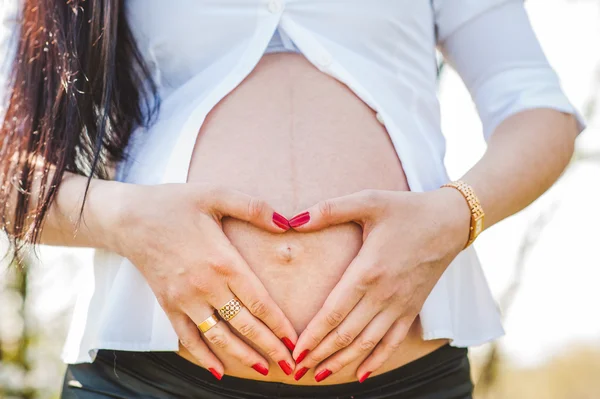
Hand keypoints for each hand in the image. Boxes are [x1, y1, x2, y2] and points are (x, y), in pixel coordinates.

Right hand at [111, 183, 297, 378]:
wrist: (129, 218)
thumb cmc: (175, 203)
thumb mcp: (216, 194)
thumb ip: (253, 207)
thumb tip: (286, 222)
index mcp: (223, 261)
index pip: (259, 302)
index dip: (279, 324)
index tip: (295, 340)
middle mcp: (206, 286)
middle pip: (244, 325)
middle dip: (270, 347)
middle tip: (290, 364)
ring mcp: (185, 300)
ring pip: (219, 337)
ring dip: (243, 356)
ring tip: (263, 369)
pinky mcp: (168, 305)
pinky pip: (188, 338)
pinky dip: (204, 357)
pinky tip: (219, 371)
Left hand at [288, 188, 469, 381]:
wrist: (450, 222)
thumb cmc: (405, 210)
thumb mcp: (368, 200)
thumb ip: (330, 209)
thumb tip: (293, 220)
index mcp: (368, 270)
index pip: (333, 311)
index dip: (312, 335)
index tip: (294, 352)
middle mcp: (383, 294)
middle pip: (345, 334)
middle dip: (319, 354)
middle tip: (296, 370)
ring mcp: (400, 305)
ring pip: (366, 343)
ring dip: (341, 362)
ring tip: (319, 376)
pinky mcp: (412, 309)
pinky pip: (392, 342)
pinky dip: (376, 360)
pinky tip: (361, 374)